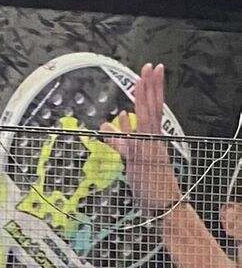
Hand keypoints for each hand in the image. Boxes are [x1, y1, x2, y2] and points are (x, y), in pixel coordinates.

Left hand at [101, 63, 180, 216]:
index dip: (154, 88)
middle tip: (150, 66)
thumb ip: (119, 140)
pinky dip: (128, 128)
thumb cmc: (149, 179)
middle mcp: (153, 138)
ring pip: (147, 119)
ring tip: (141, 80)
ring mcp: (148, 147)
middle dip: (151, 86)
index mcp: (154, 135)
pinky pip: (133, 142)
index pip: (155, 106)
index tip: (153, 70)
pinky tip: (123, 114)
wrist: (162, 202)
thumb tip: (106, 126)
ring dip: (143, 100)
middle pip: (153, 107)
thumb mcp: (131, 155)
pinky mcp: (140, 160)